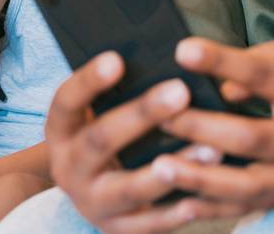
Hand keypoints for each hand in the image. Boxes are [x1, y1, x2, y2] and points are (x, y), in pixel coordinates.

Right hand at [45, 51, 238, 233]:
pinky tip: (204, 194)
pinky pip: (148, 225)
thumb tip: (167, 56)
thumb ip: (121, 91)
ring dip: (173, 167)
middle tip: (181, 91)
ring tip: (211, 149)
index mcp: (62, 130)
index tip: (117, 59)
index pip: (67, 101)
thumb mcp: (99, 112)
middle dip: (142, 115)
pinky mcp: (116, 229)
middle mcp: (69, 167)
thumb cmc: (106, 132)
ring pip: (129, 188)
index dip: (89, 81)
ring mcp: (91, 202)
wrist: (88, 189)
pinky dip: (176, 212)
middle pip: (101, 140)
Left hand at [150, 38, 273, 214]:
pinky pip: (246, 209)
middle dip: (203, 128)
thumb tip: (220, 88)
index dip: (224, 61)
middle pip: (252, 137)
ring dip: (200, 179)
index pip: (264, 75)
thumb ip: (261, 62)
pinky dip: (211, 210)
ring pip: (247, 185)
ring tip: (160, 167)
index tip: (184, 50)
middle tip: (163, 116)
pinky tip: (178, 203)